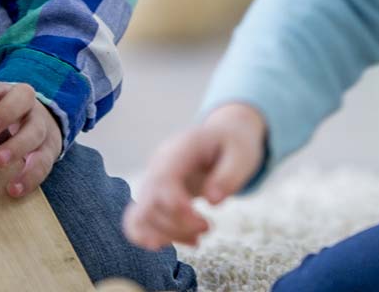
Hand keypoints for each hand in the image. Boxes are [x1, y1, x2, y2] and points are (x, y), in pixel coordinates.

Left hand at [0, 81, 62, 197]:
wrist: (32, 125)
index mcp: (5, 91)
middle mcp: (26, 105)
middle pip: (22, 100)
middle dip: (5, 114)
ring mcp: (40, 127)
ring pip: (34, 132)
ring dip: (17, 147)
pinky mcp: (48, 151)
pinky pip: (43, 163)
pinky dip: (29, 177)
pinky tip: (14, 189)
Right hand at [121, 102, 265, 249]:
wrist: (221, 136)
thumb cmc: (232, 146)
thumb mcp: (242, 155)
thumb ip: (229, 176)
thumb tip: (212, 201)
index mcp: (180, 149)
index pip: (163, 180)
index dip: (177, 209)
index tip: (203, 225)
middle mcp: (159, 163)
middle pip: (149, 202)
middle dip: (177, 226)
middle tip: (207, 228)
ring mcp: (152, 179)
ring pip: (142, 215)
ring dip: (166, 236)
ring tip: (196, 239)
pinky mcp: (153, 194)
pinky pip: (137, 219)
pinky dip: (149, 236)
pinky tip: (170, 243)